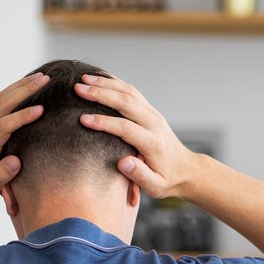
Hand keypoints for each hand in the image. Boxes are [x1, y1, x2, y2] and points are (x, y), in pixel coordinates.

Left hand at [0, 72, 48, 210]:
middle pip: (3, 104)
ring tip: (41, 77)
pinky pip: (1, 103)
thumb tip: (15, 161)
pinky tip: (28, 86)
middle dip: (24, 90)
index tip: (41, 110)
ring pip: (1, 99)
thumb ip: (0, 178)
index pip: (4, 126)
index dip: (22, 116)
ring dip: (20, 86)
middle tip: (46, 80)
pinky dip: (15, 91)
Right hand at [74, 73, 198, 199]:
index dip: (103, 122)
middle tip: (78, 88)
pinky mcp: (150, 110)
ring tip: (83, 78)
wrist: (186, 170)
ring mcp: (153, 114)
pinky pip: (132, 91)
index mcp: (153, 143)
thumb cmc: (167, 180)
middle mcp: (154, 124)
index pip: (125, 128)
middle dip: (100, 94)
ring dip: (105, 83)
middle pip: (126, 102)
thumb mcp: (156, 186)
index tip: (83, 119)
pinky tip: (99, 78)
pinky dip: (115, 82)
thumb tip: (123, 163)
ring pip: (129, 92)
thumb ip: (140, 176)